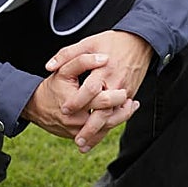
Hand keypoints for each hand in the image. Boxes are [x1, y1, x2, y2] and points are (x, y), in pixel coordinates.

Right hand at [21, 58, 133, 146]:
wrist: (35, 106)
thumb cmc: (53, 86)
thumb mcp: (64, 70)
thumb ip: (83, 61)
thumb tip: (103, 58)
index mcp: (75, 102)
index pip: (101, 100)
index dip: (116, 94)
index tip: (125, 87)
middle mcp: (76, 120)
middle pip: (107, 117)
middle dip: (122, 108)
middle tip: (129, 97)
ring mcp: (77, 131)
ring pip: (105, 128)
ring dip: (121, 117)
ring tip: (132, 106)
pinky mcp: (78, 136)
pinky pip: (99, 133)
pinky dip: (111, 124)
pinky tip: (122, 114)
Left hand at [45, 30, 152, 152]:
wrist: (139, 42)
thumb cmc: (111, 42)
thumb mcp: (88, 42)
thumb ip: (67, 54)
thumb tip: (48, 67)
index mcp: (105, 69)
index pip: (91, 88)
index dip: (78, 100)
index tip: (65, 110)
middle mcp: (116, 82)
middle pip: (104, 109)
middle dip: (91, 127)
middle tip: (76, 140)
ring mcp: (125, 90)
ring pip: (112, 117)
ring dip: (99, 132)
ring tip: (84, 145)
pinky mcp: (130, 95)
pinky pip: (119, 114)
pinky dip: (108, 127)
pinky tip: (97, 137)